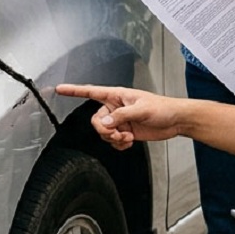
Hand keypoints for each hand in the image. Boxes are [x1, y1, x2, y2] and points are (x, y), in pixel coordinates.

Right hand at [55, 84, 182, 149]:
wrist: (175, 121)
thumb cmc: (162, 108)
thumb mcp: (142, 109)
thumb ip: (122, 115)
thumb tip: (105, 122)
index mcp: (117, 95)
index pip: (91, 91)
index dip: (74, 90)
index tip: (59, 89)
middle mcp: (115, 107)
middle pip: (95, 120)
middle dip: (104, 130)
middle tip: (117, 133)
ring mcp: (119, 120)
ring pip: (103, 132)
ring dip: (113, 138)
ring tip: (127, 136)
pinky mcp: (125, 131)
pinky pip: (112, 141)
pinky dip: (118, 144)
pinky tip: (129, 141)